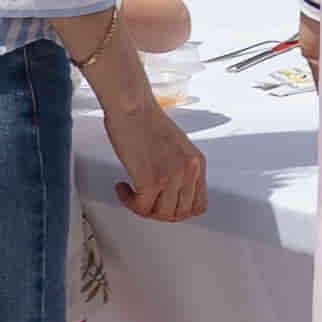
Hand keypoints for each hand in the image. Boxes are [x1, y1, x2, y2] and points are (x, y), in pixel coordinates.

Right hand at [97, 88, 209, 225]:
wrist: (132, 107)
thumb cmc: (147, 121)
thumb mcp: (177, 147)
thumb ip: (180, 169)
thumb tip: (172, 193)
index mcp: (198, 163)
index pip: (199, 205)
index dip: (179, 211)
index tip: (164, 205)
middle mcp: (189, 171)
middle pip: (180, 214)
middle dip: (159, 212)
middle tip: (145, 202)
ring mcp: (172, 177)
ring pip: (161, 215)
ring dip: (143, 208)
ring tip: (132, 194)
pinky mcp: (151, 180)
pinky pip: (141, 208)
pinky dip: (128, 202)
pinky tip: (123, 188)